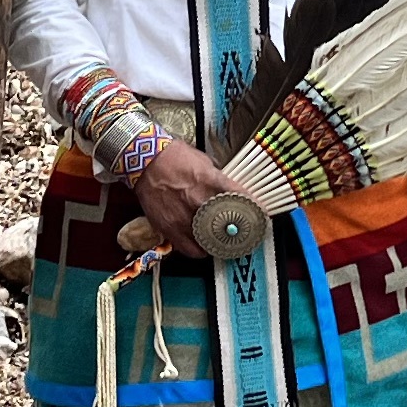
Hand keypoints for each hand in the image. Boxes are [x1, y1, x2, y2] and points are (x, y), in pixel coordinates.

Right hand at [128, 135, 247, 257]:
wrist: (144, 159)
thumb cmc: (173, 156)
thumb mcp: (203, 162)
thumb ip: (217, 179)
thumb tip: (230, 192)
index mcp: (209, 180)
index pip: (239, 198)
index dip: (254, 208)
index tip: (261, 215)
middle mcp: (197, 200)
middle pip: (226, 224)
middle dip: (237, 230)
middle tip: (243, 232)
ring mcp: (182, 216)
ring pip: (209, 241)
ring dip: (217, 242)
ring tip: (223, 242)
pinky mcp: (169, 227)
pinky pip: (189, 249)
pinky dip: (199, 250)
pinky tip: (204, 247)